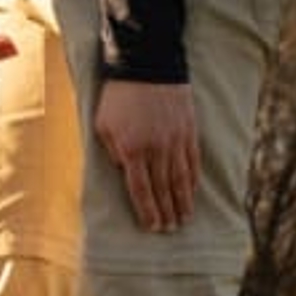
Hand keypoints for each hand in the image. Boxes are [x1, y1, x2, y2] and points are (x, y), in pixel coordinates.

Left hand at [94, 80, 200, 232]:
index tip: (152, 227)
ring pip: (181, 178)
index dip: (148, 211)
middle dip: (167, 212)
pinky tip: (192, 192)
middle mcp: (157, 149)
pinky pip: (193, 162)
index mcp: (132, 150)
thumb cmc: (118, 98)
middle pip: (163, 189)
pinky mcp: (189, 131)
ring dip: (183, 201)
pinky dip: (192, 180)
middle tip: (170, 230)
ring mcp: (176, 141)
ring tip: (184, 218)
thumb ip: (112, 153)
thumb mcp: (103, 126)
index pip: (141, 190)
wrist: (148, 66)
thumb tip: (125, 173)